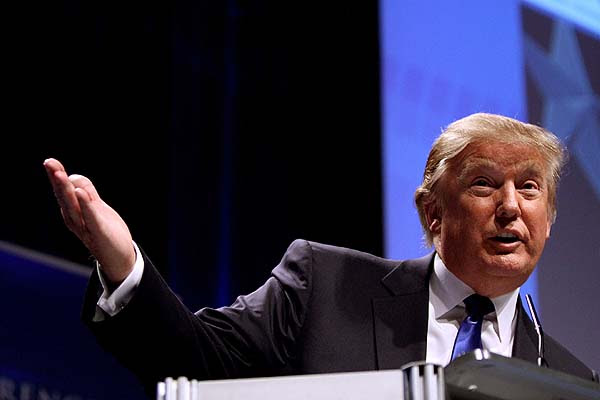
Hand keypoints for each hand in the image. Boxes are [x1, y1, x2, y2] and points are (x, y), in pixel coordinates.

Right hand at [44, 158, 135, 283]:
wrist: (119, 257)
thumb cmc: (106, 232)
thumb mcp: (96, 208)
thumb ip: (88, 193)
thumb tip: (74, 176)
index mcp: (74, 212)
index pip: (63, 191)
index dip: (57, 176)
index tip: (50, 161)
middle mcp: (75, 219)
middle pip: (64, 196)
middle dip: (57, 179)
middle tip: (49, 163)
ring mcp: (86, 226)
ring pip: (74, 205)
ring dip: (66, 189)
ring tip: (60, 174)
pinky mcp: (99, 232)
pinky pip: (91, 217)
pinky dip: (85, 205)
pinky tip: (80, 193)